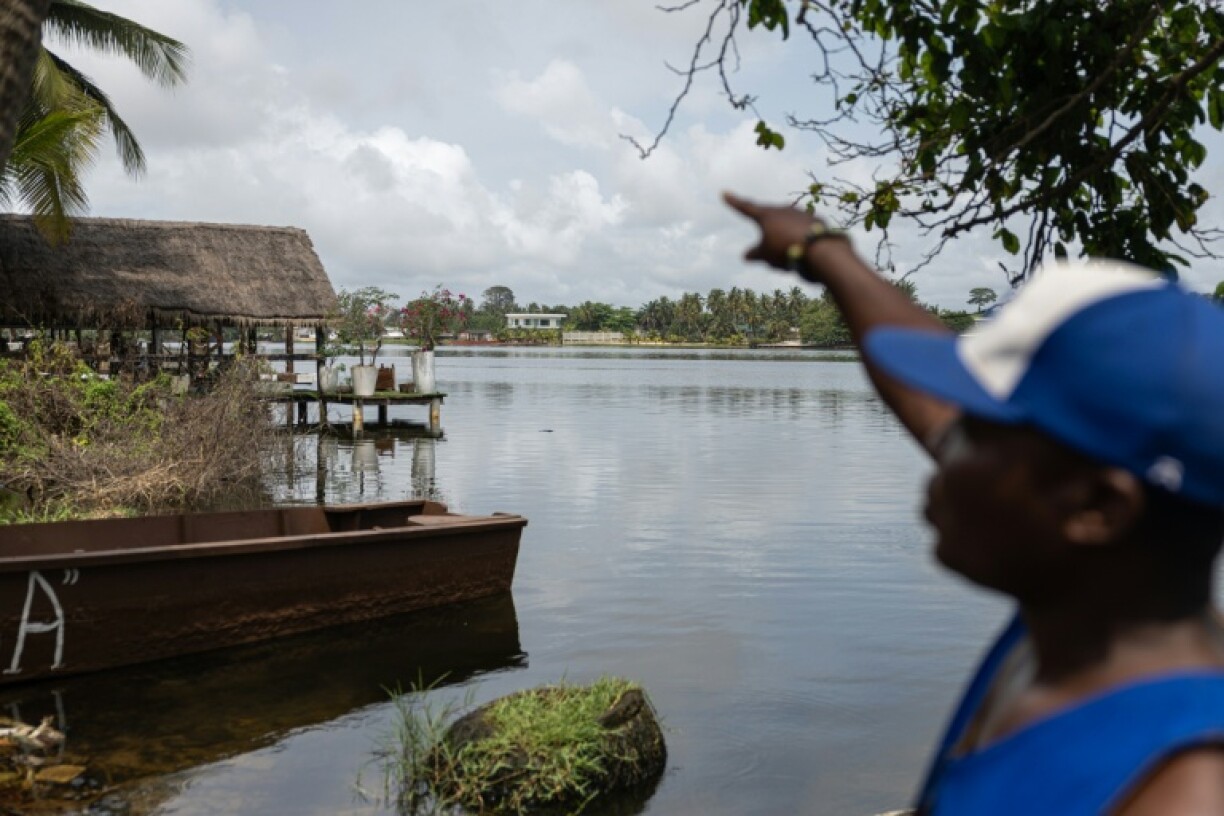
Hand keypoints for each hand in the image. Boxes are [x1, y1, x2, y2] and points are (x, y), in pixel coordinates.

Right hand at [723, 191, 840, 282]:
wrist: (821, 250)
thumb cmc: (787, 251)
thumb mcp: (766, 256)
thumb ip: (755, 254)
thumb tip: (746, 256)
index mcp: (766, 215)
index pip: (746, 207)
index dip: (734, 202)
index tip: (724, 193)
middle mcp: (783, 210)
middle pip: (769, 219)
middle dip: (767, 231)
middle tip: (771, 249)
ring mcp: (800, 213)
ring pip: (787, 226)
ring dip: (785, 237)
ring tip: (790, 256)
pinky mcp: (815, 220)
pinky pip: (803, 230)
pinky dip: (800, 239)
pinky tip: (805, 251)